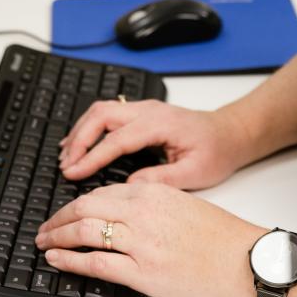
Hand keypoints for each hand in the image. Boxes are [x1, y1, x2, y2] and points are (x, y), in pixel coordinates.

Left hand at [35, 182, 266, 296]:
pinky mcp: (143, 271)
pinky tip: (57, 259)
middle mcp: (142, 213)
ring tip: (44, 243)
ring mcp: (141, 242)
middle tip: (45, 227)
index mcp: (153, 193)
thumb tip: (121, 212)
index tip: (65, 212)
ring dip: (57, 236)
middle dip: (58, 218)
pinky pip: (95, 262)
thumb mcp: (183, 204)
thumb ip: (151, 204)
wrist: (244, 260)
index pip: (101, 193)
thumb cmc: (220, 237)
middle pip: (85, 207)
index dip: (75, 203)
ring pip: (84, 231)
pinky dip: (69, 259)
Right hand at [59, 99, 254, 188]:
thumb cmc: (217, 152)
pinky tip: (80, 142)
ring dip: (81, 131)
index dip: (91, 157)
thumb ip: (161, 180)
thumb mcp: (195, 173)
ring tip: (66, 156)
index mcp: (161, 124)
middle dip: (79, 139)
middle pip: (102, 115)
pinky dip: (90, 127)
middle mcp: (149, 110)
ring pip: (102, 110)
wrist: (231, 133)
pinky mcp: (142, 112)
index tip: (73, 173)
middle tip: (65, 165)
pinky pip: (108, 113)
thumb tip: (128, 187)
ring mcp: (145, 108)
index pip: (116, 140)